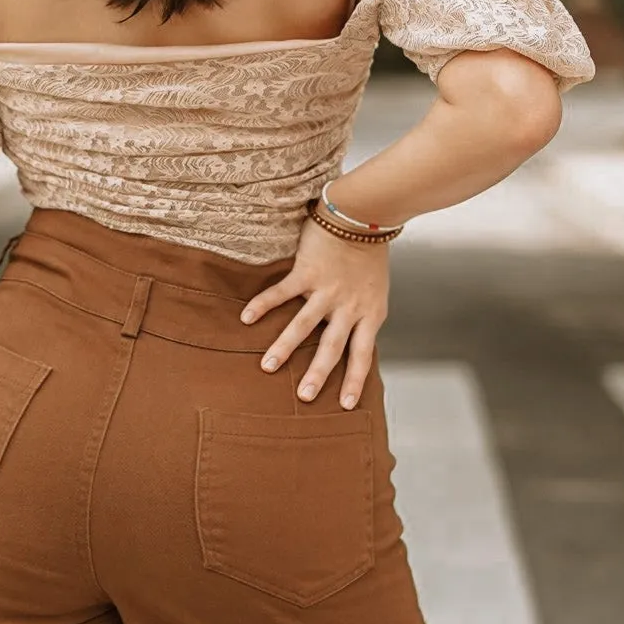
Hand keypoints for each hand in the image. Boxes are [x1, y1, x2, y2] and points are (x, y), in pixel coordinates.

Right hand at [241, 219, 391, 407]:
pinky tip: (247, 318)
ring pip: (304, 325)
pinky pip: (282, 293)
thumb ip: (362, 315)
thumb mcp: (376, 292)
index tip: (347, 406)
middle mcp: (349, 307)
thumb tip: (349, 338)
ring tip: (267, 366)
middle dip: (318, 375)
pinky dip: (263, 305)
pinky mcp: (308, 272)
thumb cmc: (370, 254)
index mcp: (370, 314)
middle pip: (332, 347)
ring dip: (284, 347)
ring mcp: (327, 290)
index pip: (363, 355)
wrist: (365, 217)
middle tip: (304, 398)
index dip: (355, 381)